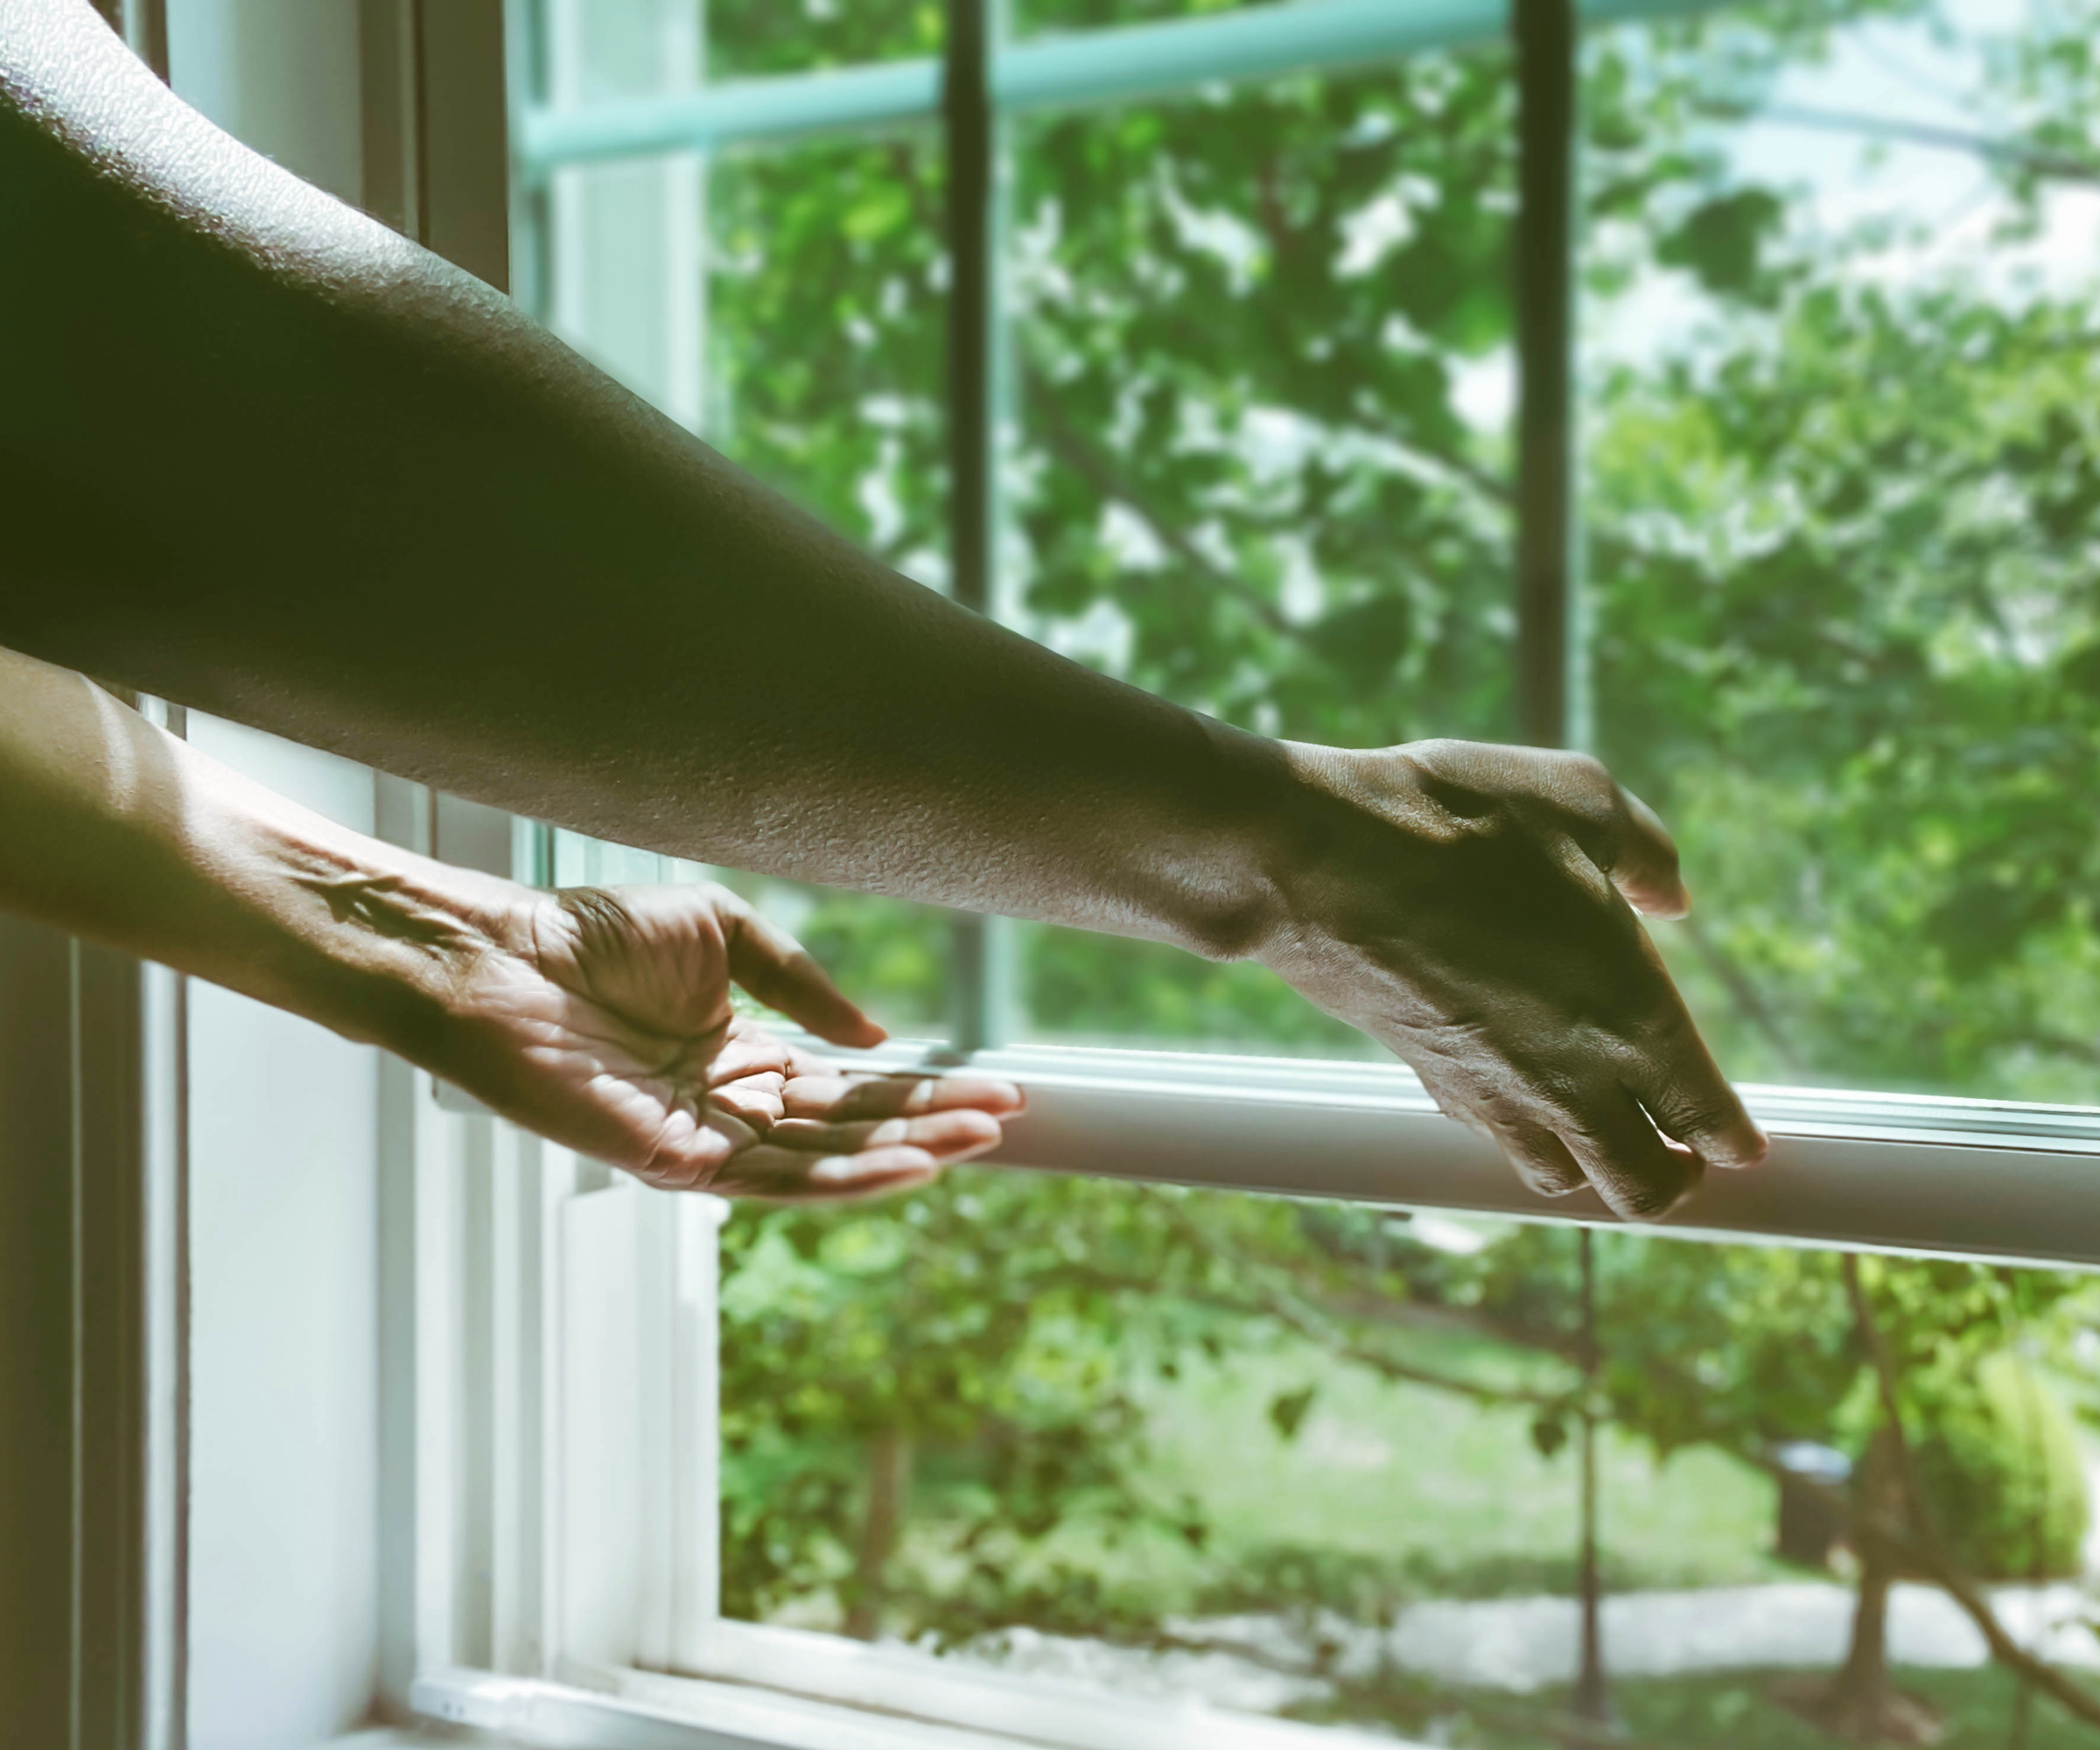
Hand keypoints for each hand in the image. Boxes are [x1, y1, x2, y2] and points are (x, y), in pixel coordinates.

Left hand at [432, 882, 1022, 1198]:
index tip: (993, 1087)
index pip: (851, 1084)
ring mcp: (705, 1139)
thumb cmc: (594, 936)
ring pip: (823, 1162)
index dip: (922, 1088)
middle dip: (930, 1124)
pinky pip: (772, 1179)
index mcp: (744, 1054)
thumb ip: (800, 985)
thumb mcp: (724, 932)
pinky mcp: (673, 1161)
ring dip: (904, 1154)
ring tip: (977, 1140)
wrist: (503, 957)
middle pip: (850, 1128)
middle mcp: (731, 1106)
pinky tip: (904, 1160)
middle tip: (1005, 1119)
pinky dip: (845, 1174)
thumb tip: (876, 1037)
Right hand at [1261, 739, 1765, 1219]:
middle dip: (1671, 1180)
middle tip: (1679, 1155)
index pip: (1704, 1116)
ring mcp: (1494, 1090)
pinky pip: (1492, 1141)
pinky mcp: (1431, 1083)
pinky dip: (1517, 1136)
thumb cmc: (1455, 820)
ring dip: (1592, 1170)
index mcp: (1631, 1013)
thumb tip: (1671, 894)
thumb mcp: (1577, 797)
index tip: (1741, 1146)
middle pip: (1642, 1188)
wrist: (1320, 861)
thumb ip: (1645, 851)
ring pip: (1563, 1180)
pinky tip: (1515, 1093)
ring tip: (1601, 1137)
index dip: (1731, 1139)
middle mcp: (1571, 1075)